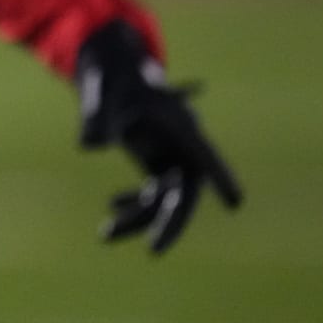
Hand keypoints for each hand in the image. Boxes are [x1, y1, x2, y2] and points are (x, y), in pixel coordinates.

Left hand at [76, 20, 242, 252]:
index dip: (220, 177)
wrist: (113, 73)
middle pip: (185, 191)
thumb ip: (97, 116)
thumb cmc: (113, 79)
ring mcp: (171, 158)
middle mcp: (182, 147)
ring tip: (106, 234)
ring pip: (164, 200)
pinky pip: (152, 195)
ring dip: (138, 218)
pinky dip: (134, 204)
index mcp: (180, 125)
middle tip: (154, 249)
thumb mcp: (104, 91)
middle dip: (170, 223)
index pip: (205, 155)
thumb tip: (87, 145)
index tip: (235, 202)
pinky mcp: (157, 165)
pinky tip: (112, 206)